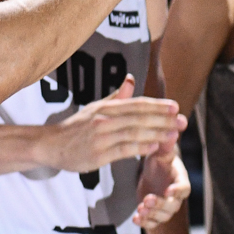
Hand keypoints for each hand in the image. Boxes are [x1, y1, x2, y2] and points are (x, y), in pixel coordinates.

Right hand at [39, 75, 183, 172]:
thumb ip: (117, 96)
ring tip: (175, 134)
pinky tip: (154, 147)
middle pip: (139, 118)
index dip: (157, 105)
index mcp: (106, 108)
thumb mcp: (95, 108)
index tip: (176, 106)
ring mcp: (101, 137)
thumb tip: (131, 79)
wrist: (51, 145)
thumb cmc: (76, 127)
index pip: (136, 104)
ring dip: (156, 133)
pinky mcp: (98, 155)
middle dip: (163, 119)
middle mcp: (104, 119)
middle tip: (183, 121)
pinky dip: (140, 148)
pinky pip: (123, 150)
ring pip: (134, 133)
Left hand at [134, 137, 189, 228]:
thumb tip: (174, 127)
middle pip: (172, 206)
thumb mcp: (161, 152)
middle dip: (160, 205)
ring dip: (152, 215)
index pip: (184, 188)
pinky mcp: (155, 214)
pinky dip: (145, 223)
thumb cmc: (159, 160)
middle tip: (147, 201)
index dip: (178, 191)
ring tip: (140, 210)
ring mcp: (165, 206)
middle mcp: (175, 196)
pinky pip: (153, 223)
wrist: (152, 172)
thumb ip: (166, 144)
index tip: (168, 191)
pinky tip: (136, 219)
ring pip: (163, 216)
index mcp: (180, 180)